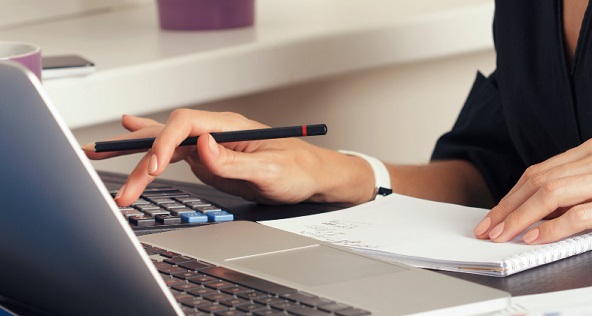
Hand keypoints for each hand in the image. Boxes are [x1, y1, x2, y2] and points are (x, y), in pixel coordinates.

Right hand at [86, 109, 374, 206]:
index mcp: (230, 127)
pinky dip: (151, 149)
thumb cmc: (299, 171)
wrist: (313, 178)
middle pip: (169, 135)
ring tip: (99, 150)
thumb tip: (202, 146)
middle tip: (103, 159)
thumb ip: (234, 162)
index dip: (164, 143)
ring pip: (167, 146)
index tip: (154, 166)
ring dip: (136, 155)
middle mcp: (216, 131)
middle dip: (136, 150)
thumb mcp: (271, 171)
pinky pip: (175, 153)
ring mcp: (212, 145)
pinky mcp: (211, 159)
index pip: (186, 125)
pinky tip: (131, 132)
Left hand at [472, 137, 591, 253]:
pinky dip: (554, 228)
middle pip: (541, 180)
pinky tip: (538, 238)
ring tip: (506, 235)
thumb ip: (570, 195)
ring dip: (523, 217)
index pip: (539, 171)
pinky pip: (581, 214)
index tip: (491, 217)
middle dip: (509, 208)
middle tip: (490, 229)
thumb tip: (526, 211)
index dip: (510, 196)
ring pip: (554, 194)